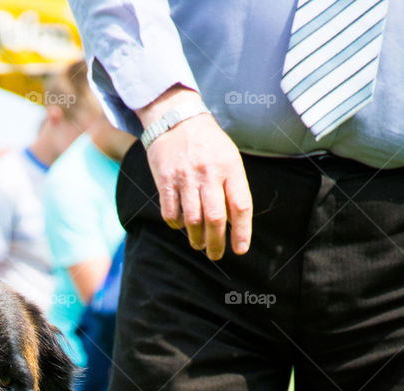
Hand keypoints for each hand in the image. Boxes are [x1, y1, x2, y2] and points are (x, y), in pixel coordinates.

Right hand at [138, 89, 251, 259]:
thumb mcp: (228, 158)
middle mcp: (209, 173)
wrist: (176, 118)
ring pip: (192, 220)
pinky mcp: (165, 180)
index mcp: (230, 167)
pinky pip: (171, 213)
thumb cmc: (207, 144)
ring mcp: (186, 177)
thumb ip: (232, 187)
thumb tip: (233, 224)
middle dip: (216, 243)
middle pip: (215, 219)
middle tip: (215, 255)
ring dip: (196, 238)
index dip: (242, 232)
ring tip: (198, 244)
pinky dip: (176, 225)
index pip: (241, 206)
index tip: (240, 250)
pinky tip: (180, 225)